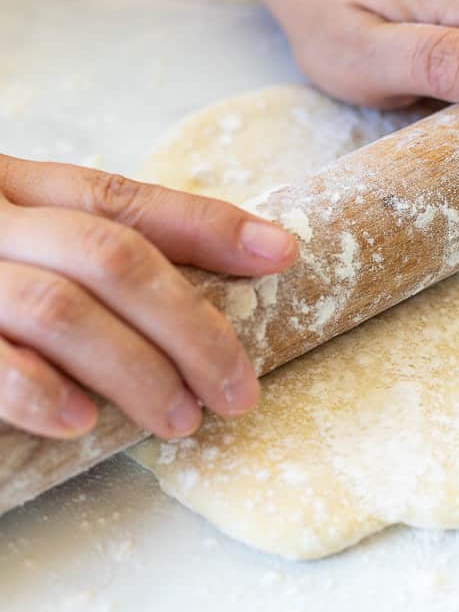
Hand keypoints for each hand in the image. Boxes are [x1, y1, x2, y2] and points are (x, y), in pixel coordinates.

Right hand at [0, 156, 296, 439]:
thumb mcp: (22, 242)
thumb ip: (85, 252)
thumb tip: (200, 283)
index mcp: (16, 190)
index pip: (122, 200)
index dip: (206, 227)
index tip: (280, 253)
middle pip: (111, 257)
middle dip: (189, 325)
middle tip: (238, 388)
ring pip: (62, 310)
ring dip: (137, 369)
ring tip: (181, 418)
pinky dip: (42, 392)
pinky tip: (83, 422)